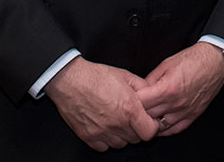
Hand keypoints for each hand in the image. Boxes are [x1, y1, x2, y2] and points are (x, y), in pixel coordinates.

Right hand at [43, 57, 157, 151]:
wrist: (71, 80)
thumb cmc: (97, 77)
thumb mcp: (126, 76)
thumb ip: (143, 88)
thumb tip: (152, 96)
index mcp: (129, 109)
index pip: (150, 133)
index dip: (151, 127)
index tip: (148, 121)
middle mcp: (117, 124)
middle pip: (136, 139)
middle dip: (137, 130)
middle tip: (132, 119)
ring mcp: (102, 132)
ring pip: (120, 144)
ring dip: (122, 136)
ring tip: (118, 122)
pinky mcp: (88, 137)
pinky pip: (103, 147)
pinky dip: (106, 141)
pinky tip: (106, 128)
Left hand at [132, 42, 223, 136]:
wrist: (215, 60)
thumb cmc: (193, 59)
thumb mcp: (166, 64)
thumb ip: (150, 80)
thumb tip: (139, 91)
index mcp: (167, 88)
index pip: (140, 103)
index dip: (130, 101)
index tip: (127, 98)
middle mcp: (176, 103)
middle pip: (147, 116)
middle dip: (137, 112)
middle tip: (133, 107)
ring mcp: (185, 111)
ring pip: (159, 126)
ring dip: (150, 122)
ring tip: (145, 116)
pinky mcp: (193, 114)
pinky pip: (175, 129)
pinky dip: (164, 129)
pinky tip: (158, 124)